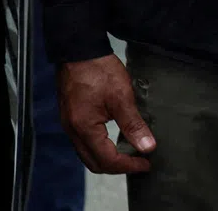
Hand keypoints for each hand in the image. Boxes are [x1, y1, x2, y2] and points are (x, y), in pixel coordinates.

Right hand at [57, 54, 154, 174]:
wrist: (78, 50)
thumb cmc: (99, 70)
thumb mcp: (121, 96)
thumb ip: (133, 123)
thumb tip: (147, 146)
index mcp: (84, 129)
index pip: (107, 160)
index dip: (128, 165)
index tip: (146, 164)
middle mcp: (73, 132)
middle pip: (94, 163)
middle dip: (118, 167)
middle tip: (139, 162)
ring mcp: (69, 125)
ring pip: (87, 154)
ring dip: (108, 158)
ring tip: (130, 152)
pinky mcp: (70, 116)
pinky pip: (84, 142)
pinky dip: (100, 147)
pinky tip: (113, 139)